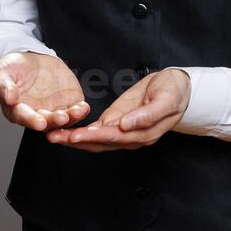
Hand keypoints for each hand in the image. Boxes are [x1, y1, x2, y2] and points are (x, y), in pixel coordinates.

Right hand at [0, 52, 89, 131]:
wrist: (31, 61)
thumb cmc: (12, 69)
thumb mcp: (2, 72)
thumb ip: (4, 85)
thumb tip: (8, 97)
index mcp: (16, 110)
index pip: (23, 117)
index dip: (31, 120)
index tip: (39, 122)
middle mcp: (35, 115)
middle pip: (45, 122)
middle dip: (54, 121)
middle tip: (62, 117)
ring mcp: (52, 111)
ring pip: (62, 120)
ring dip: (71, 118)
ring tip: (78, 111)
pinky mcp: (66, 104)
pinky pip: (74, 111)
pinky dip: (80, 111)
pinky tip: (84, 107)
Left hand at [45, 68, 190, 150]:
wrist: (177, 88)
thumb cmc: (173, 92)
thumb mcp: (166, 100)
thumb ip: (147, 115)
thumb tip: (126, 126)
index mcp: (143, 133)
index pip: (113, 137)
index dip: (93, 137)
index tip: (75, 135)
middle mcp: (131, 137)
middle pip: (100, 143)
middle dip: (75, 141)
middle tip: (54, 136)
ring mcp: (123, 132)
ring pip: (96, 140)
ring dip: (74, 139)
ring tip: (53, 135)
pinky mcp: (118, 122)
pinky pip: (98, 131)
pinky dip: (81, 132)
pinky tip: (66, 130)